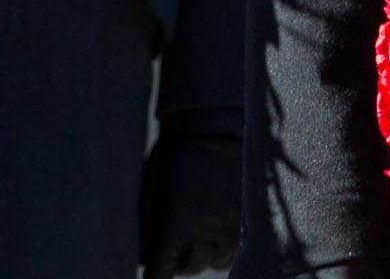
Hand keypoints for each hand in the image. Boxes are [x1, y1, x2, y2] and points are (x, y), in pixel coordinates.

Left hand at [139, 132, 242, 278]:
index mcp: (173, 227)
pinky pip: (238, 246)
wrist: (218, 126)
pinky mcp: (248, 215)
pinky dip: (227, 244)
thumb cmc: (175, 154)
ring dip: (205, 254)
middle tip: (174, 247)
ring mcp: (230, 225)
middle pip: (189, 269)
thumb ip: (147, 224)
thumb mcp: (152, 188)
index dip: (154, 273)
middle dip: (178, 262)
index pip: (159, 273)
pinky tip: (219, 230)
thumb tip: (141, 252)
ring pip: (216, 260)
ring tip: (199, 238)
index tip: (153, 268)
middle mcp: (203, 233)